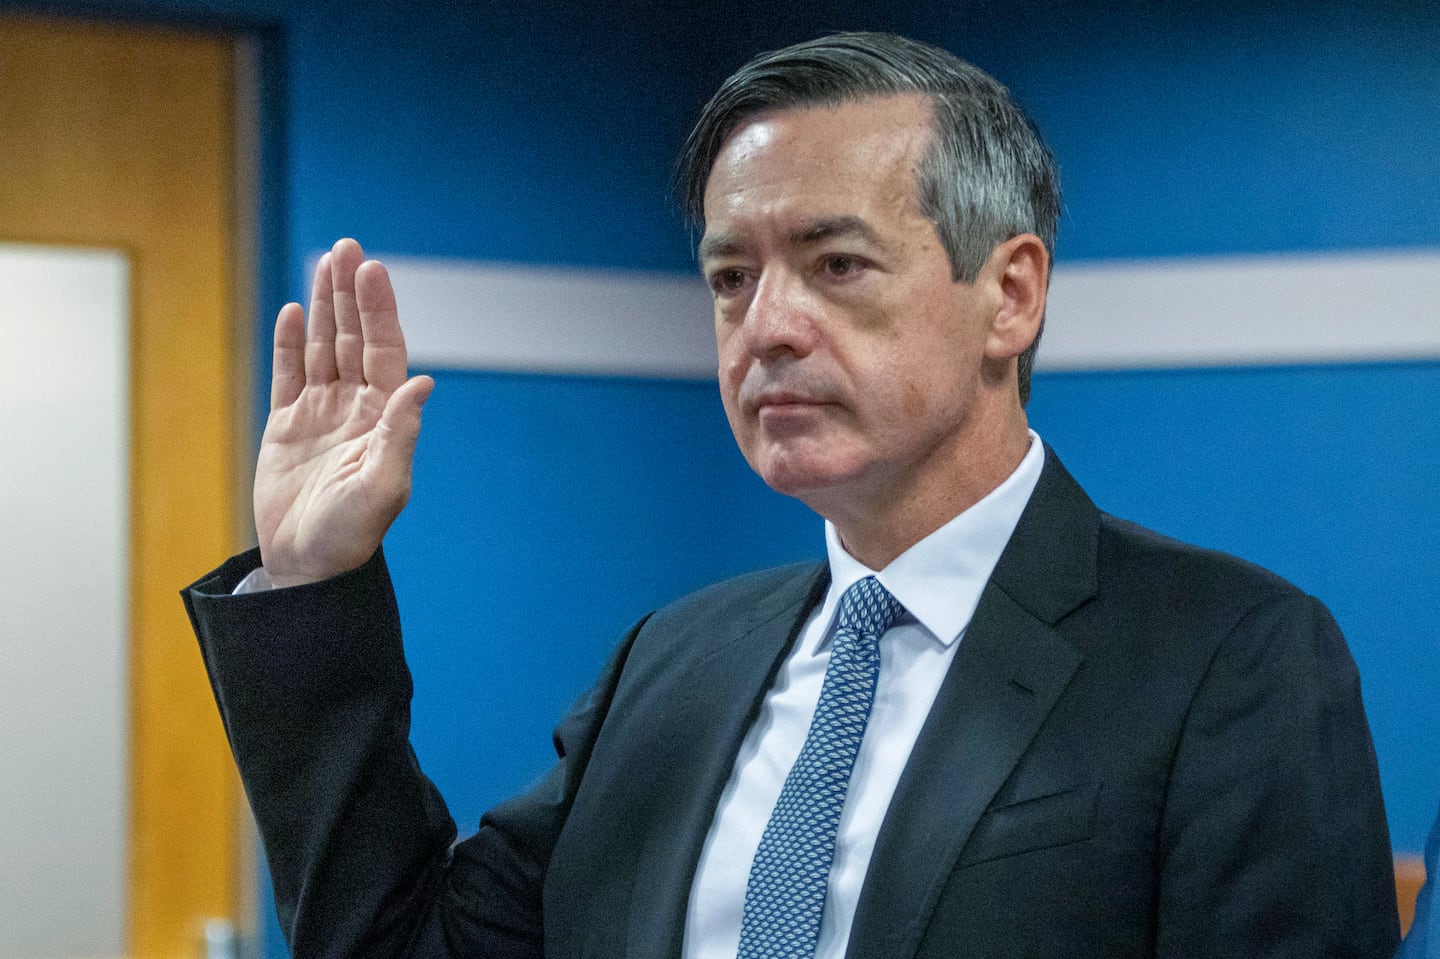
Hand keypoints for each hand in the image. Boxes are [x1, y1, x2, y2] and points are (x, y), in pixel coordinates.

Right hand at [254, 238, 433, 586]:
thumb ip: (401, 433)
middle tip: (347, 246)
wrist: (308, 567)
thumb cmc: (351, 534)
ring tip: (325, 262)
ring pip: (322, 348)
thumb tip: (425, 382)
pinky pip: (288, 376)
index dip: (378, 309)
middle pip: (353, 338)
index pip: (383, 350)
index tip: (372, 268)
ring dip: (322, 306)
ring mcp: (321, 414)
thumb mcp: (382, 485)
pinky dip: (289, 344)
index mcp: (383, 418)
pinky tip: (290, 313)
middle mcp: (356, 409)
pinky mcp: (286, 427)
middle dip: (350, 293)